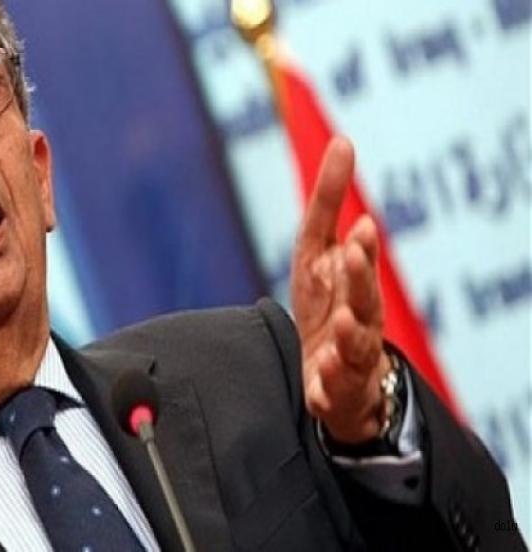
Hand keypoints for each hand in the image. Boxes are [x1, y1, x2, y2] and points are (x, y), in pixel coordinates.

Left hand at [290, 136, 390, 443]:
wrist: (335, 375)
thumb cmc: (328, 304)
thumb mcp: (318, 252)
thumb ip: (328, 202)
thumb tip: (343, 140)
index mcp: (351, 283)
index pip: (354, 259)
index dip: (359, 245)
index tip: (360, 224)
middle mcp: (358, 318)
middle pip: (363, 299)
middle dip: (359, 277)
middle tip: (353, 252)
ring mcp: (349, 356)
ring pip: (356, 345)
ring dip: (350, 332)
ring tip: (341, 322)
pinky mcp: (335, 391)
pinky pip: (333, 391)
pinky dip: (328, 384)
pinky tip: (320, 377)